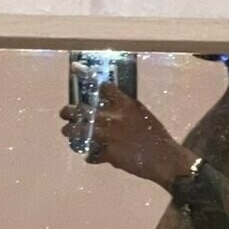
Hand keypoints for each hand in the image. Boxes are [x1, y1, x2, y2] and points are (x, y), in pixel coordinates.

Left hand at [60, 82, 195, 188]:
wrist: (164, 158)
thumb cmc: (156, 135)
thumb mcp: (141, 115)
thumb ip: (124, 111)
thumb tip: (110, 110)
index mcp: (124, 104)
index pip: (101, 85)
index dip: (86, 75)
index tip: (75, 69)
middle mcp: (113, 117)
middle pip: (82, 110)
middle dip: (69, 111)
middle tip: (65, 113)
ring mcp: (108, 136)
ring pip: (79, 131)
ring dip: (71, 132)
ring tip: (67, 132)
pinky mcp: (108, 154)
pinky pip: (92, 154)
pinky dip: (90, 156)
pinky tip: (89, 157)